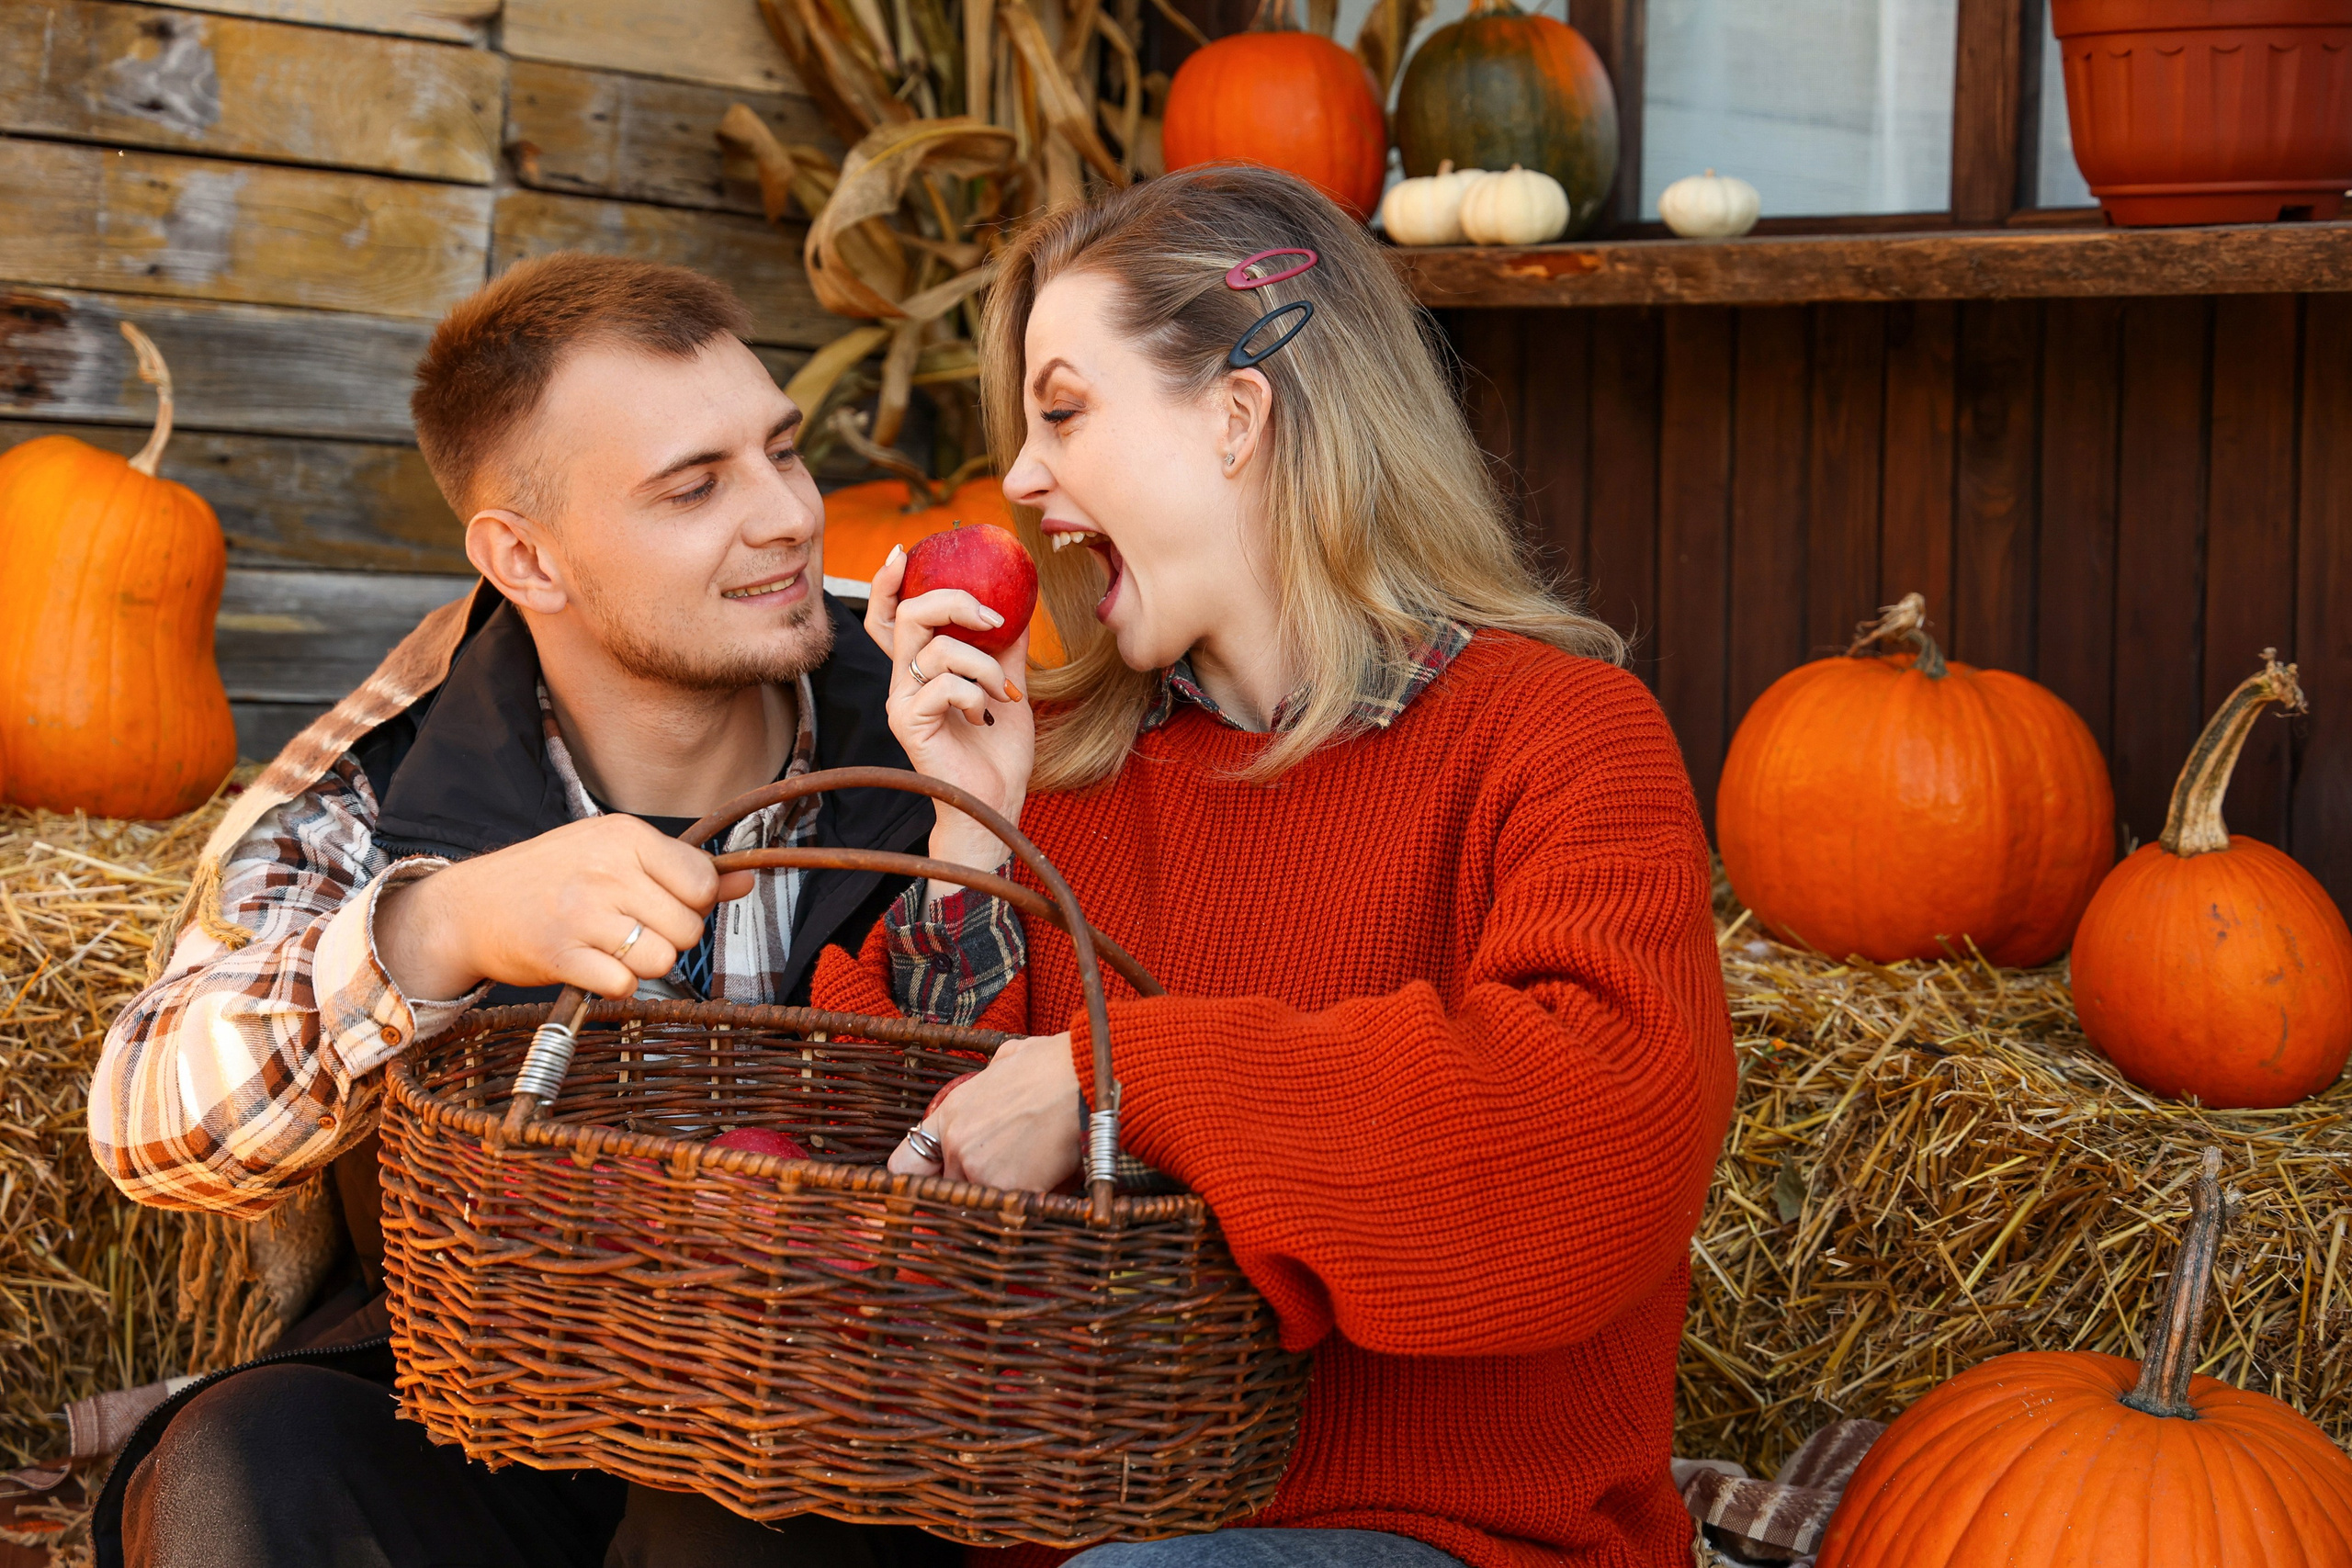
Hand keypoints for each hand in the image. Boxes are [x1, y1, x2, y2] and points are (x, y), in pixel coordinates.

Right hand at [374, 815, 754, 1000]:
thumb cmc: (554, 878)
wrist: (470, 906)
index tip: (664, 903)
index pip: (703, 880)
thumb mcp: (617, 855)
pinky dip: (615, 984)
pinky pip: (626, 985)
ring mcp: (581, 912)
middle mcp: (605, 869)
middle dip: (670, 938)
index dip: (694, 903)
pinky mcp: (560, 954)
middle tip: (631, 928)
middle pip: (689, 927)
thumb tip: (748, 880)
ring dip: (644, 963)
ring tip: (611, 946)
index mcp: (624, 836)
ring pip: (663, 958)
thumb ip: (685, 869)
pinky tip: (592, 965)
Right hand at [866, 545, 1035, 882]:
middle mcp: (904, 681)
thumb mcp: (1009, 688)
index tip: (906, 551)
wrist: (998, 800)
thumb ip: (1006, 649)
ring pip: (937, 649)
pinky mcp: (908, 724)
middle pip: (909, 615)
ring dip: (984, 664)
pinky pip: (943, 684)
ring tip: (1002, 693)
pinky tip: (984, 714)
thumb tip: (1021, 606)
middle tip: (991, 616)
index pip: (893, 615)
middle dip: (953, 601)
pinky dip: (975, 692)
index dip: (890, 582)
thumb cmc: (999, 751)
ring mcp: (903, 702)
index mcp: (922, 669)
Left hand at [888, 1031, 1079, 1191]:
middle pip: (949, 1189)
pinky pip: (1012, 1211)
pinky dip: (1030, 1204)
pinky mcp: (1011, 1190)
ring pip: (981, 1203)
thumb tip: (998, 1075)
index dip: (921, 1178)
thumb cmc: (1054, 1063)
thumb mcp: (1008, 1060)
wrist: (1086, 1078)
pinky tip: (1049, 1182)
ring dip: (1001, 1197)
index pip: (905, 1164)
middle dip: (975, 1186)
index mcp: (950, 1115)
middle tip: (1004, 1176)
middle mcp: (957, 1146)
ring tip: (1031, 1176)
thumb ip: (990, 1080)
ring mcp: (981, 1170)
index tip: (935, 1183)